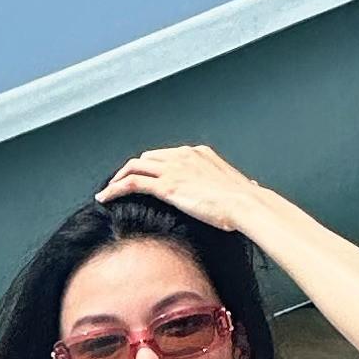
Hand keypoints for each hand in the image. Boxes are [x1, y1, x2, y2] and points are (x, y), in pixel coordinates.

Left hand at [97, 142, 264, 233]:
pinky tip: (105, 199)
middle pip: (146, 158)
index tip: (144, 178)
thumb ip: (239, 185)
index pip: (165, 155)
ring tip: (108, 192)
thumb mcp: (242, 186)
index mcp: (198, 154)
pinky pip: (130, 183)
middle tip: (121, 185)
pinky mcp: (165, 186)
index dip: (150, 167)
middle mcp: (182, 156)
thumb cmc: (246, 200)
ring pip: (134, 167)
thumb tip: (253, 187)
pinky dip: (114, 189)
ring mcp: (172, 169)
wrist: (245, 204)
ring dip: (117, 179)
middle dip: (131, 171)